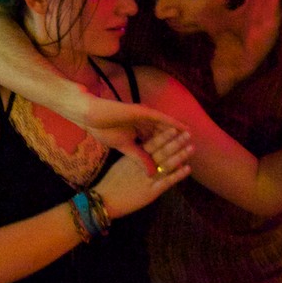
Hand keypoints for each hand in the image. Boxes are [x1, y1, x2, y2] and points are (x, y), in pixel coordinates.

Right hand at [68, 96, 187, 171]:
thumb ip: (138, 157)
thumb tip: (150, 170)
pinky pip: (160, 117)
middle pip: (162, 131)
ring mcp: (142, 116)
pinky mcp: (141, 111)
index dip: (166, 146)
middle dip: (176, 137)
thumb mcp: (124, 147)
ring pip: (164, 123)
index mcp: (137, 131)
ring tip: (191, 134)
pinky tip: (182, 126)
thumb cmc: (102, 130)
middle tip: (190, 143)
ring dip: (177, 128)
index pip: (155, 140)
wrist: (91, 115)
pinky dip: (171, 121)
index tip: (178, 154)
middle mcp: (142, 123)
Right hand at [94, 126, 190, 219]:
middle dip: (176, 141)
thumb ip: (134, 156)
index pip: (152, 143)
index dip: (164, 135)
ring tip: (192, 147)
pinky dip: (178, 175)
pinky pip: (167, 182)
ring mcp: (148, 178)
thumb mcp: (121, 164)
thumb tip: (145, 148)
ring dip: (180, 155)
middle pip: (162, 151)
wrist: (105, 200)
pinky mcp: (151, 192)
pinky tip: (188, 168)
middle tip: (188, 132)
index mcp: (134, 157)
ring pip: (167, 164)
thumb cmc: (111, 182)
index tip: (174, 127)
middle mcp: (142, 165)